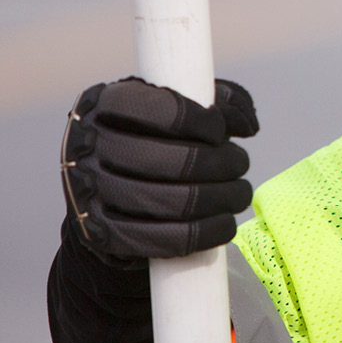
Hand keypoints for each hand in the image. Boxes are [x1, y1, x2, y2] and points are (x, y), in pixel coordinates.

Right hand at [60, 77, 257, 263]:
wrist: (104, 187)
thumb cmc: (152, 137)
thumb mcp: (177, 106)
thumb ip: (218, 101)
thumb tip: (249, 124)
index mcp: (106, 104)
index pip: (158, 110)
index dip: (200, 121)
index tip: (219, 131)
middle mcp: (90, 147)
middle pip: (169, 160)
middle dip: (221, 164)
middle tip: (241, 164)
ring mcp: (91, 194)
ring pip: (169, 202)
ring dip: (220, 199)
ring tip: (240, 193)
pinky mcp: (103, 234)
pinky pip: (159, 240)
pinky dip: (203, 234)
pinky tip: (225, 224)